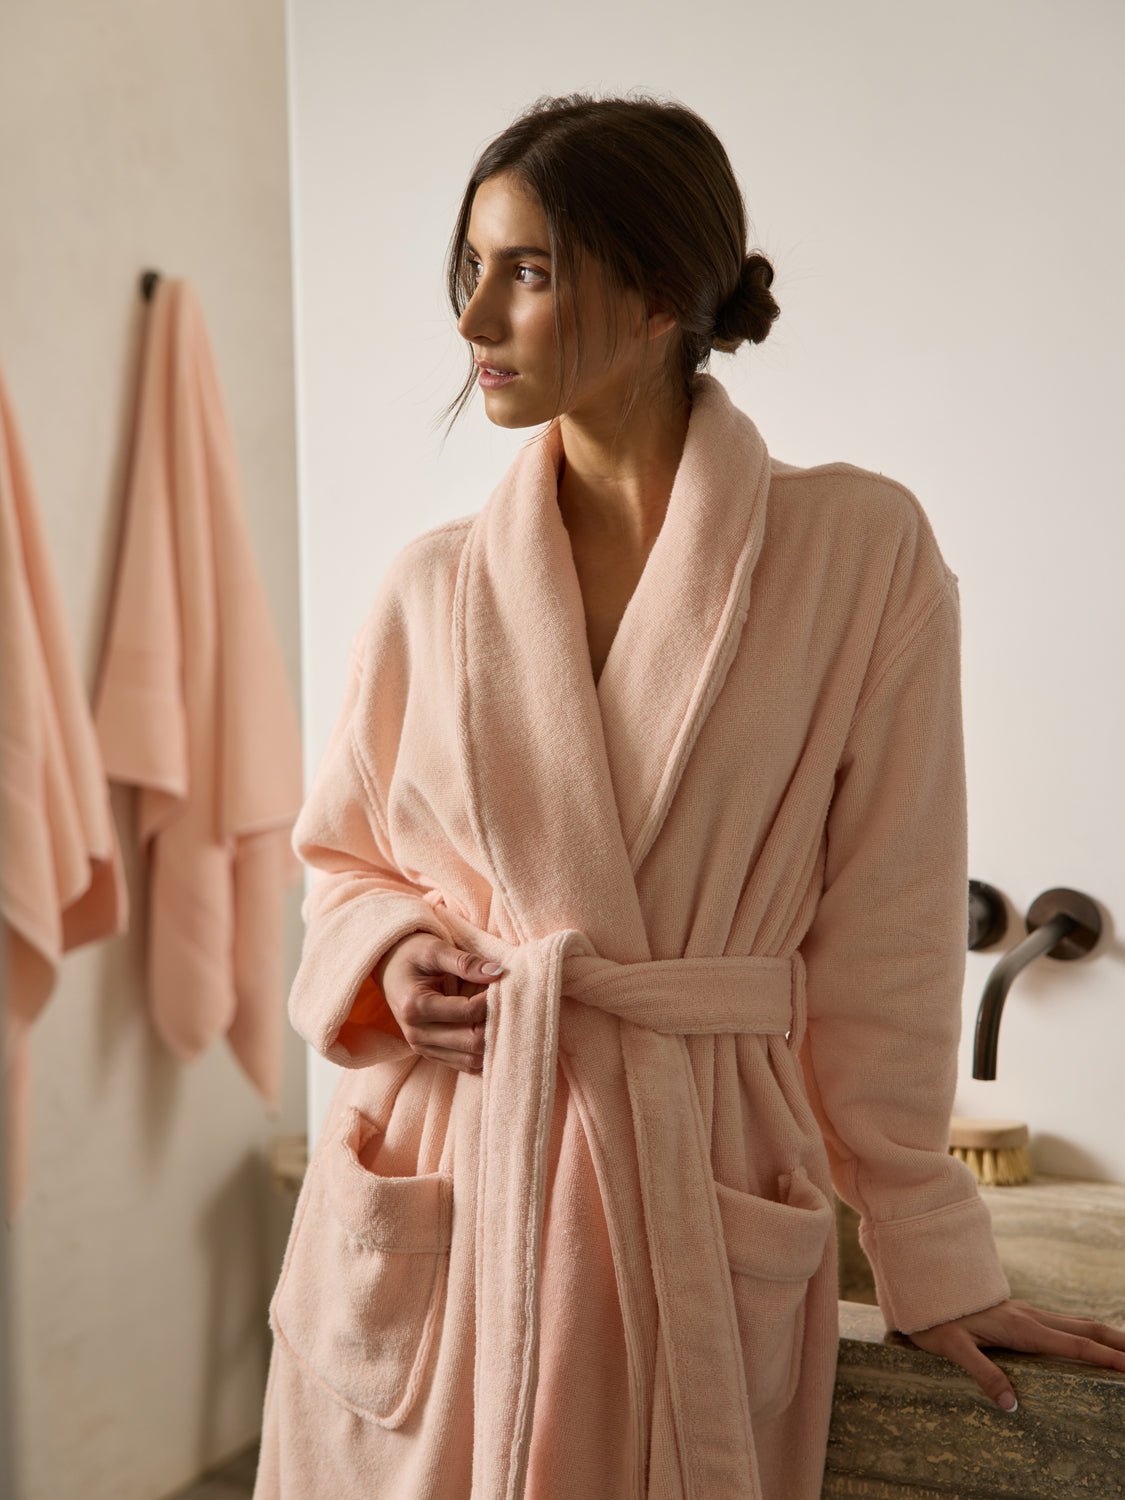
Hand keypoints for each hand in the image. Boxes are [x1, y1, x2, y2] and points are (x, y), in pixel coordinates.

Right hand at [375, 933, 504, 1074]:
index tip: (503, 984)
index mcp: (416, 1006)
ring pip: (471, 1060)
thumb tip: (499, 973)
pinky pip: (464, 1065)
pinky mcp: (430, 1053)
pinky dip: (483, 1054)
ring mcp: (421, 1047)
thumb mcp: (435, 949)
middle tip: (509, 1005)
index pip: (468, 1013)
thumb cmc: (412, 953)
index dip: (491, 1002)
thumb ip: (466, 962)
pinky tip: (494, 1034)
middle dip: (495, 1025)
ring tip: (503, 1018)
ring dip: (492, 1043)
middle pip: (472, 1042)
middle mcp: (416, 1033)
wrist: (388, 965)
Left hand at [904, 1296, 1124, 1410]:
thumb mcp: (952, 1349)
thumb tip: (1011, 1404)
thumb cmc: (935, 1320)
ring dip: (1105, 1334)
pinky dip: (1085, 1331)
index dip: (1106, 1356)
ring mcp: (1026, 1313)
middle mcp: (1030, 1317)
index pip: (1074, 1344)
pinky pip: (1061, 1322)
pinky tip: (1088, 1338)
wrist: (923, 1286)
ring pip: (1075, 1322)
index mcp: (1021, 1328)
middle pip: (1085, 1328)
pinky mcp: (1019, 1314)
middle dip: (1118, 1341)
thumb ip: (982, 1373)